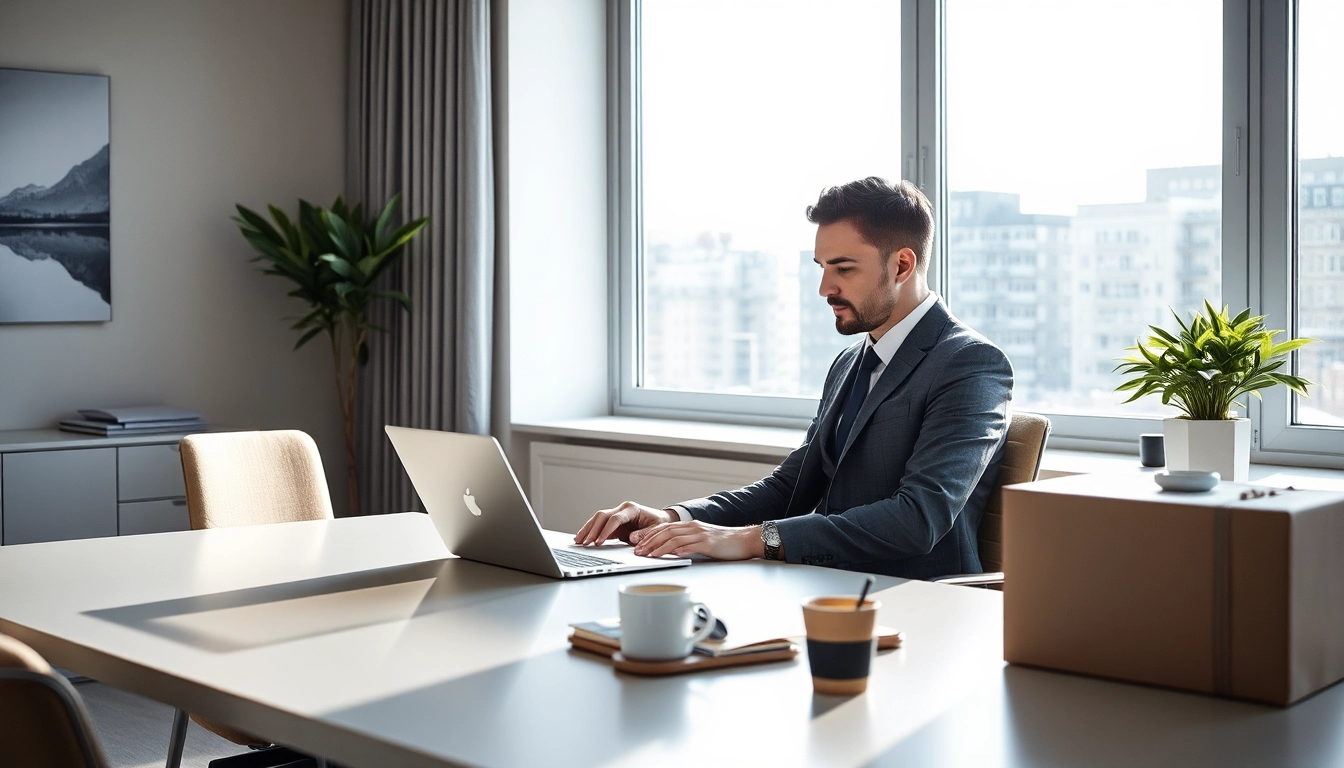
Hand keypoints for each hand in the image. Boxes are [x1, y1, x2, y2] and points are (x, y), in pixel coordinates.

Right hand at [574, 501, 676, 545]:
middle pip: (602, 516)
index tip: (599, 542)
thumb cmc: (659, 524)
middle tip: (584, 542)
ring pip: (597, 519)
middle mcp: (622, 509)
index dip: (606, 530)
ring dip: (587, 529)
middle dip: (592, 530)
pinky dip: (590, 531)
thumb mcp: (656, 530)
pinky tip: (582, 538)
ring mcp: (616, 514)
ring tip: (578, 540)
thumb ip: (645, 534)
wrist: (661, 520)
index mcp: (632, 509)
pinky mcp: (614, 523)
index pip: (615, 518)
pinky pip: (599, 525)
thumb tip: (631, 538)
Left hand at [632, 520, 764, 560]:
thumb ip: (687, 543)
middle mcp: (693, 527)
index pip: (664, 528)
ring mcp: (700, 534)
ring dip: (658, 547)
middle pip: (665, 531)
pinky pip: (690, 545)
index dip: (649, 535)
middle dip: (649, 541)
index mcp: (690, 526)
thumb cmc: (724, 542)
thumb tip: (671, 551)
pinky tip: (669, 555)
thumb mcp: (702, 540)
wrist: (745, 540)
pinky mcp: (708, 544)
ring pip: (674, 538)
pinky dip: (677, 550)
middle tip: (637, 551)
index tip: (637, 543)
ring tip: (648, 555)